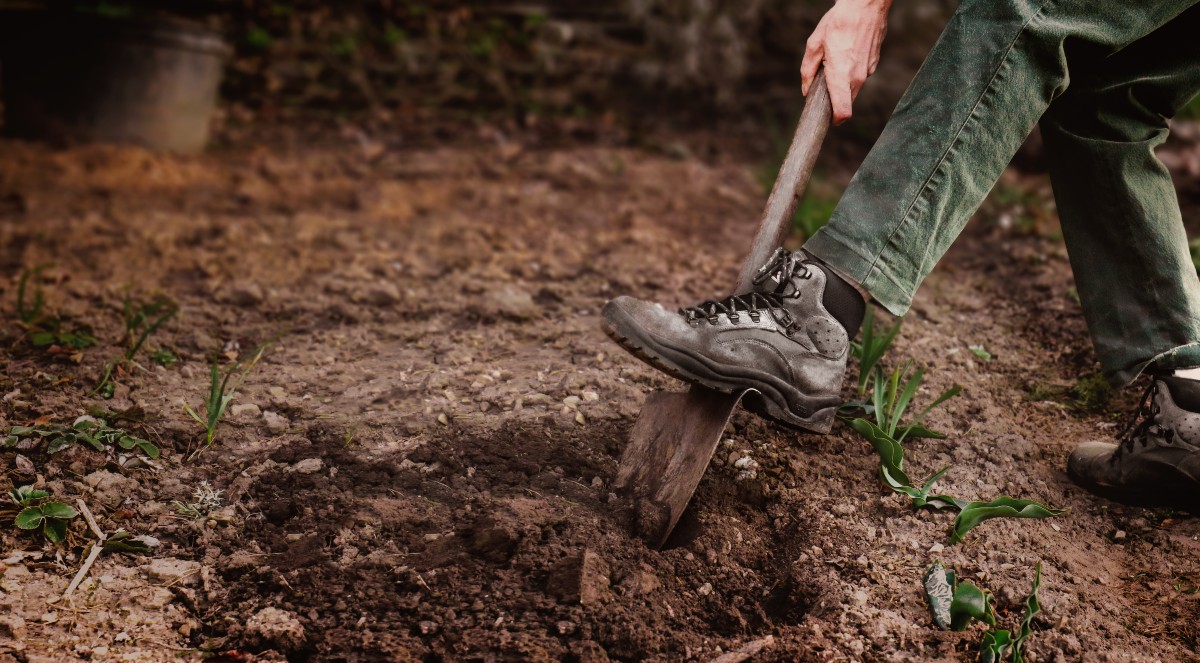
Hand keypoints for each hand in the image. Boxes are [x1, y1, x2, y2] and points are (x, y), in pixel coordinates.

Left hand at [801, 0, 893, 124]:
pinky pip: (860, 75)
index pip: (843, 111)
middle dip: (835, 100)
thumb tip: (806, 90)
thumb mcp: (814, 44)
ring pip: (853, 89)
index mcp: (841, 74)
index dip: (835, 120)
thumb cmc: (839, 21)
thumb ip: (808, 71)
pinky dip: (852, 71)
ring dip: (843, 84)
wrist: (866, 4)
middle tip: (823, 85)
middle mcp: (857, 76)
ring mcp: (868, 70)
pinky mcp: (874, 63)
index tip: (828, 120)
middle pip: (846, 102)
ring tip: (834, 62)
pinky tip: (846, 53)